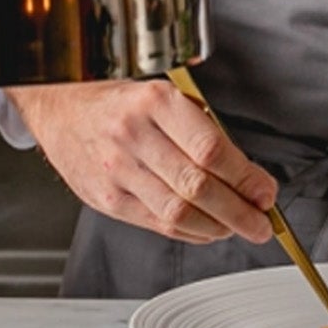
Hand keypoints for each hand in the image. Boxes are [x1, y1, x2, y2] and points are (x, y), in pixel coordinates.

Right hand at [10, 79, 278, 244]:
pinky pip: (157, 224)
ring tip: (238, 227)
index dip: (245, 177)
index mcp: (155, 102)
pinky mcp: (106, 199)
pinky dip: (190, 232)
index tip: (266, 192)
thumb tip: (247, 175)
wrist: (62, 110)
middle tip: (262, 222)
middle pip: (197, 186)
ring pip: (178, 213)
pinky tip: (208, 229)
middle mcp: (133, 136)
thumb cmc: (121, 102)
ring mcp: (116, 171)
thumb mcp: (165, 96)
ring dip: (218, 227)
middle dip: (239, 211)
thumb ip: (203, 131)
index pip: (211, 149)